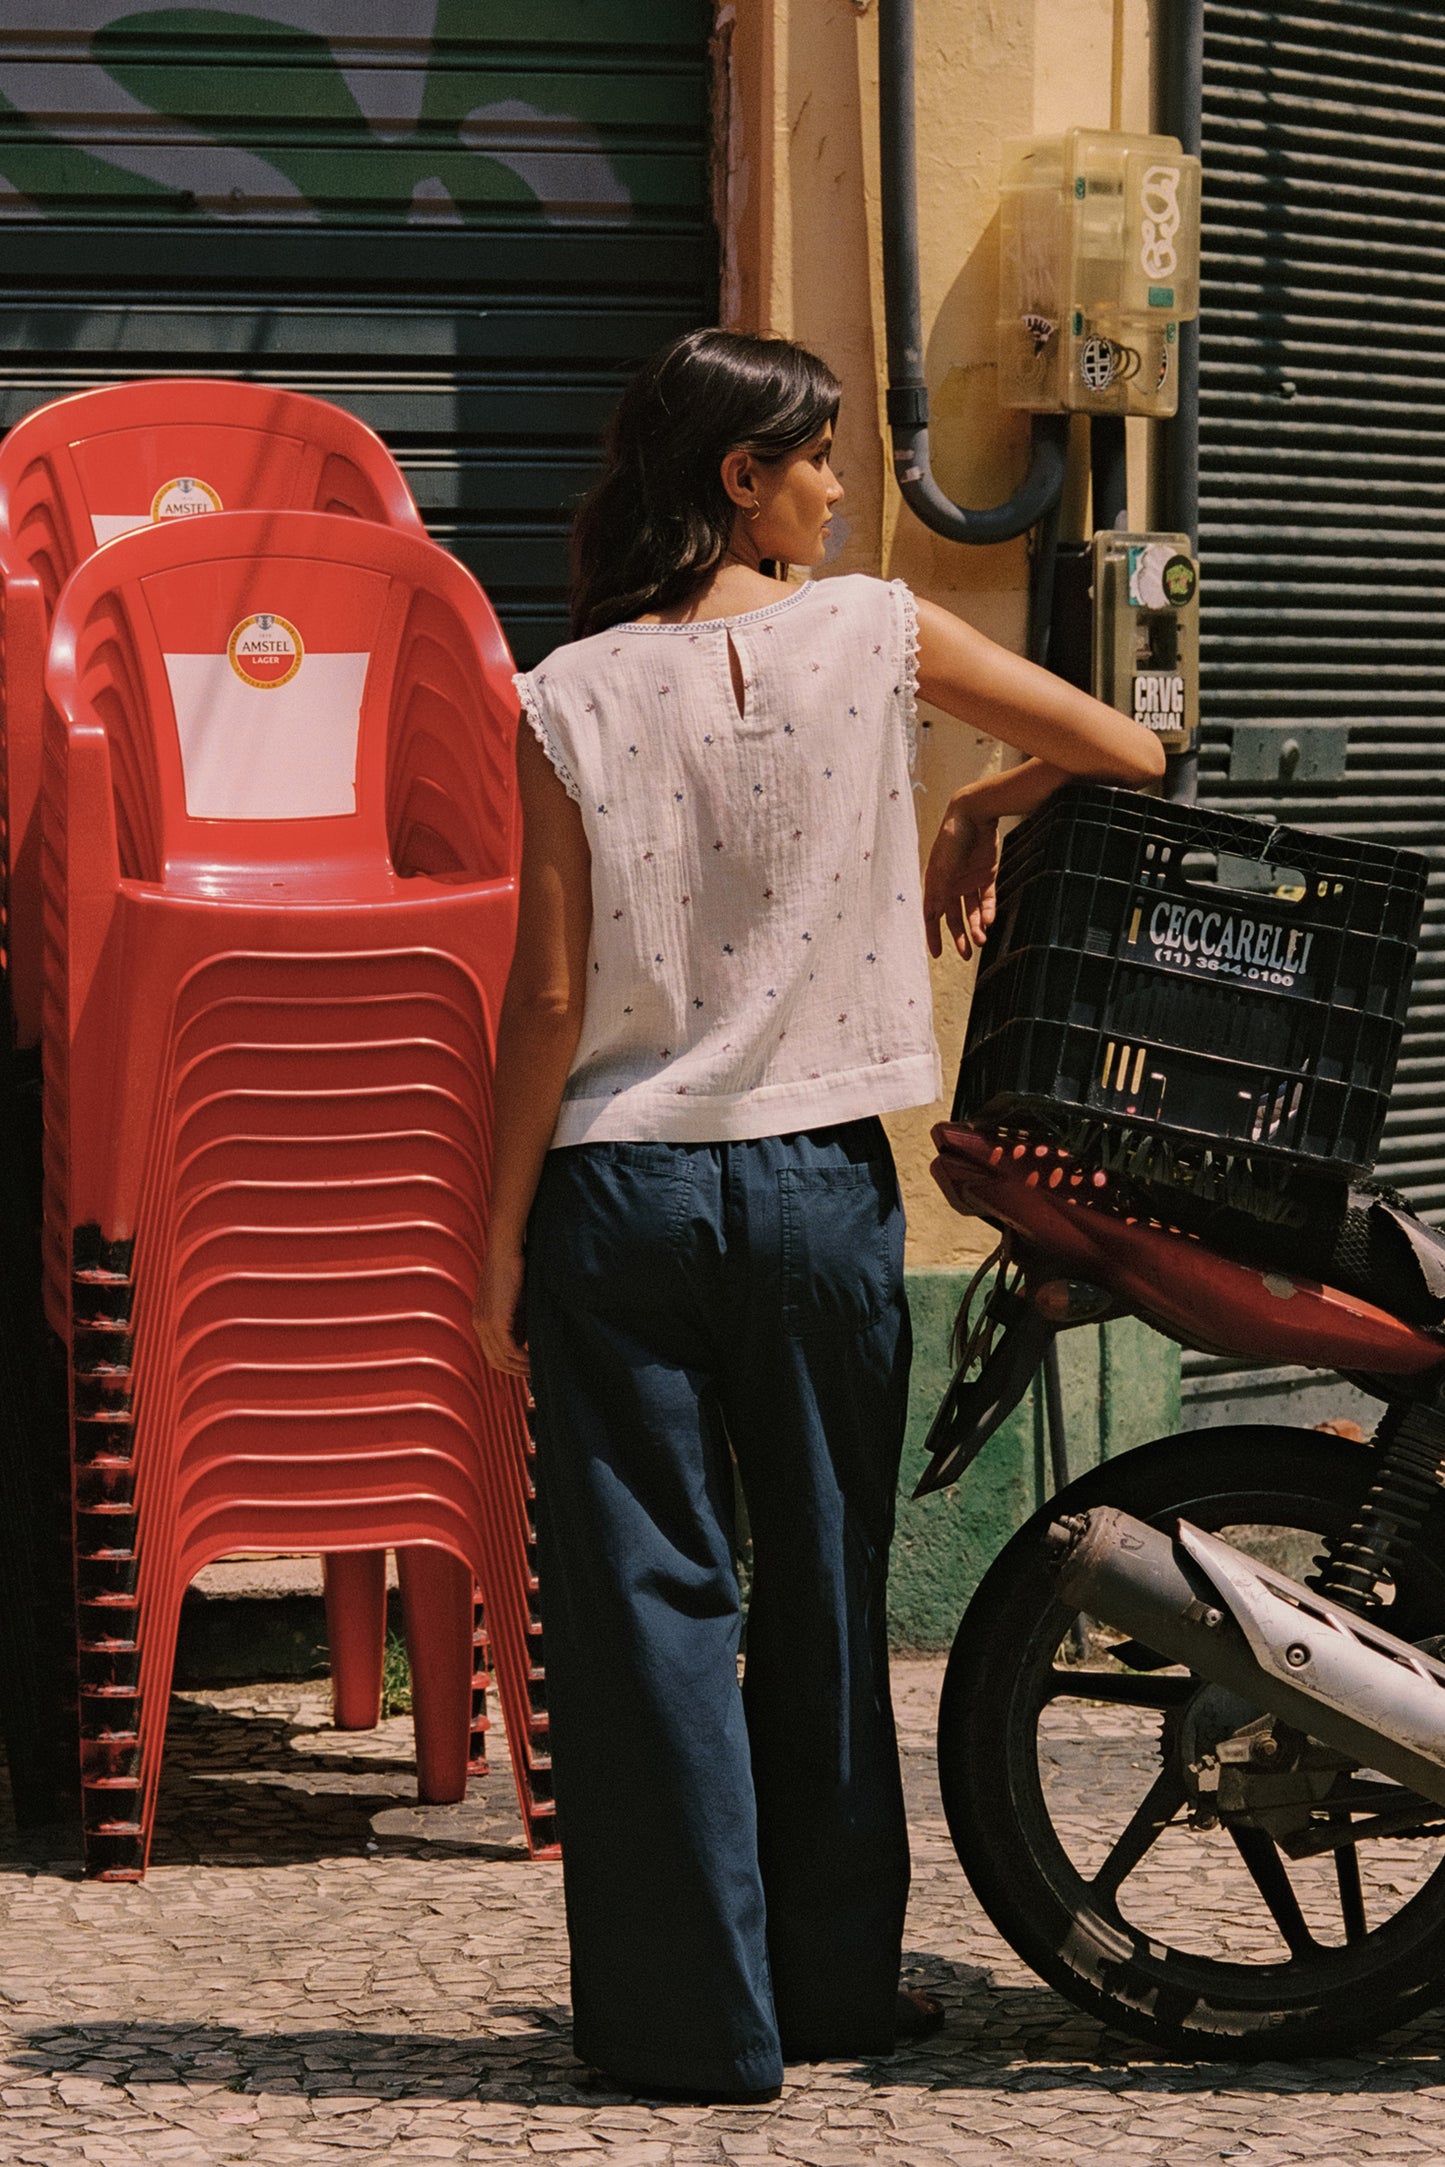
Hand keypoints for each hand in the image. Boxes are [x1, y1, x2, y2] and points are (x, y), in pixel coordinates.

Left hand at [472, 1243, 528, 1377]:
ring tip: (538, 1370)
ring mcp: (485, 1324)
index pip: (493, 1352)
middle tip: (535, 1375)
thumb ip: (519, 1323)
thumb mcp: (517, 1302)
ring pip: (502, 1358)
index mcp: (481, 1319)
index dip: (511, 1364)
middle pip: (495, 1361)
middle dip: (516, 1370)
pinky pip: (508, 1349)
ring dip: (521, 1367)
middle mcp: (479, 1324)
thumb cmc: (515, 1270)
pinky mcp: (495, 1321)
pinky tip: (535, 1359)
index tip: (528, 1367)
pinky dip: (523, 1358)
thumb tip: (527, 1343)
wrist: (505, 1251)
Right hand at [923, 791, 998, 958]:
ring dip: (976, 926)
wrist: (975, 813)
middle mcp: (951, 884)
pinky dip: (988, 910)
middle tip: (966, 955)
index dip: (933, 934)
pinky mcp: (987, 874)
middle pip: (954, 917)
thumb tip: (934, 915)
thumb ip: (941, 890)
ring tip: (981, 940)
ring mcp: (969, 880)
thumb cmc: (953, 837)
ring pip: (972, 911)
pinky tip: (990, 920)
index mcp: (935, 882)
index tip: (936, 954)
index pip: (931, 914)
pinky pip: (987, 898)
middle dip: (959, 937)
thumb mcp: (943, 866)